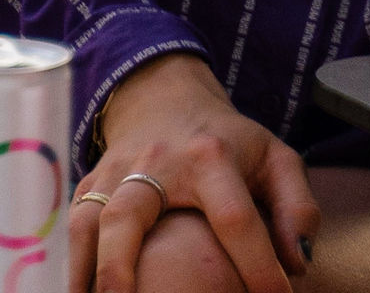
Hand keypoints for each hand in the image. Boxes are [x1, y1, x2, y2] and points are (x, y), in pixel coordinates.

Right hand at [75, 56, 316, 292]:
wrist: (166, 97)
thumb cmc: (229, 141)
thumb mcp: (276, 159)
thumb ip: (298, 209)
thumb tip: (298, 265)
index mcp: (210, 157)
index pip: (235, 219)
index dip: (258, 268)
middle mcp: (155, 163)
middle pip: (128, 216)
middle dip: (121, 268)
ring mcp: (115, 171)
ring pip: (88, 220)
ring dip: (84, 269)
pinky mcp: (92, 180)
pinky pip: (74, 222)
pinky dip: (72, 261)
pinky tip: (77, 291)